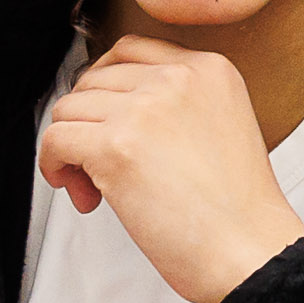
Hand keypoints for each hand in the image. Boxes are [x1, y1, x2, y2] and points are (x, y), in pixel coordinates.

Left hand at [35, 33, 303, 302]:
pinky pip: (55, 139)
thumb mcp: (224, 125)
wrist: (249, 251)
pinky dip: (54, 165)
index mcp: (208, 68)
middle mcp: (176, 78)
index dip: (107, 89)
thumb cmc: (237, 211)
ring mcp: (143, 109)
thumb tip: (108, 108)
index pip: (130, 51)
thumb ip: (176, 103)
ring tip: (96, 188)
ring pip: (68, 110)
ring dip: (71, 149)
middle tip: (103, 169)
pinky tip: (80, 191)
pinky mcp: (114, 146)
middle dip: (90, 124)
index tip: (107, 122)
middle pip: (94, 81)